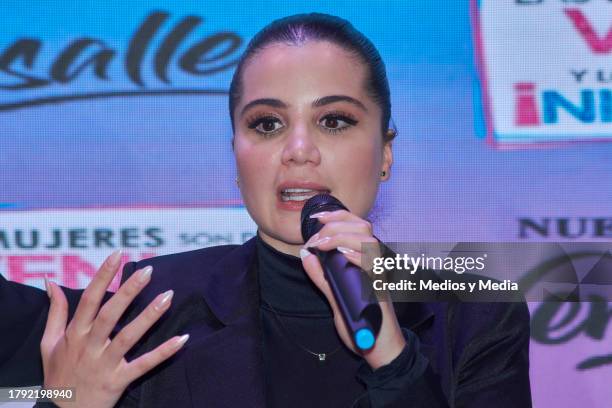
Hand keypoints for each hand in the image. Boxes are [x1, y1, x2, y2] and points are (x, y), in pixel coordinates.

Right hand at [41, 251, 188, 406]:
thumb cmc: (58, 375)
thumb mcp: (49, 343)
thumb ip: (55, 311)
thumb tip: (51, 282)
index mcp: (75, 334)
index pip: (90, 299)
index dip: (103, 275)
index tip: (118, 254)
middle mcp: (90, 346)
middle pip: (110, 314)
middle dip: (129, 291)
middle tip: (149, 270)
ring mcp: (105, 364)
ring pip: (128, 337)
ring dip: (149, 316)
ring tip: (168, 296)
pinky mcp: (118, 381)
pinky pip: (143, 365)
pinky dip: (163, 353)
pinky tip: (181, 339)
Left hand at [299, 210, 405, 370]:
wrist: (379, 346)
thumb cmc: (361, 320)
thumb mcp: (335, 294)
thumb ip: (321, 276)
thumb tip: (306, 255)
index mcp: (365, 260)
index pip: (356, 225)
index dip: (337, 216)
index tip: (317, 217)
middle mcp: (375, 263)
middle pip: (362, 227)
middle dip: (336, 224)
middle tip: (317, 238)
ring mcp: (379, 274)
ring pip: (368, 241)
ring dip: (342, 237)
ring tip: (324, 244)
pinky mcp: (381, 287)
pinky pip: (373, 264)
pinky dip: (357, 256)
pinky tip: (343, 256)